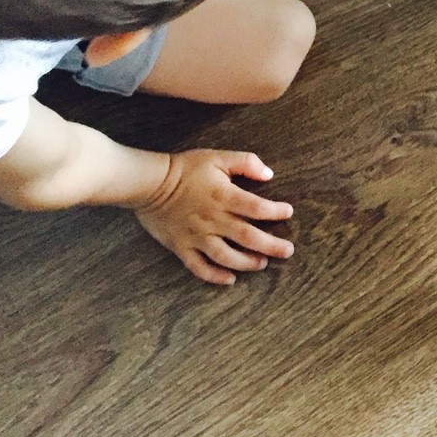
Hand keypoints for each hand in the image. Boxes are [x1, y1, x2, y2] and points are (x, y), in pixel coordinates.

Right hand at [134, 150, 293, 284]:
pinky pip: (199, 267)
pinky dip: (215, 277)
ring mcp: (197, 236)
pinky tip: (230, 279)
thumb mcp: (217, 157)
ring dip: (247, 263)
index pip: (256, 207)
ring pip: (226, 256)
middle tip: (287, 250)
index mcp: (223, 196)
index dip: (275, 211)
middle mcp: (212, 219)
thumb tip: (269, 174)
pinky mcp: (182, 247)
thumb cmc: (185, 168)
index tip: (288, 212)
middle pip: (247, 236)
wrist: (149, 183)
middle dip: (271, 245)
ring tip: (262, 264)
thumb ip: (245, 162)